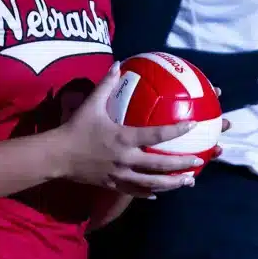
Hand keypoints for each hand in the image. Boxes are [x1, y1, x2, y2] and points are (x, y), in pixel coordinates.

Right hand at [54, 63, 204, 195]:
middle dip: (182, 164)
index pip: (156, 135)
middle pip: (160, 165)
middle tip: (200, 161)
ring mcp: (120, 175)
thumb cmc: (76, 128)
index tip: (193, 125)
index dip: (176, 130)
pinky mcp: (113, 185)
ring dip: (172, 184)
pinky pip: (135, 192)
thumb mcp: (91, 104)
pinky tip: (158, 194)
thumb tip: (118, 64)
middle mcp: (125, 159)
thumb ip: (107, 84)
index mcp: (124, 138)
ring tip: (188, 183)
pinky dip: (148, 193)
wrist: (57, 156)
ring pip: (152, 184)